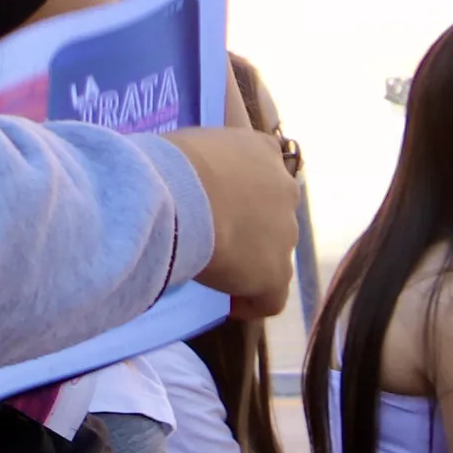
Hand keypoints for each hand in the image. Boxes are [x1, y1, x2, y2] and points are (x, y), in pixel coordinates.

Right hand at [166, 126, 296, 318]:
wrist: (178, 196)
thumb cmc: (167, 163)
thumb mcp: (188, 147)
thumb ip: (202, 162)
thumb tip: (185, 179)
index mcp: (263, 151)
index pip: (264, 169)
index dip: (245, 190)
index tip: (221, 204)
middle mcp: (285, 188)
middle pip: (272, 213)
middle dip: (249, 225)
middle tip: (213, 235)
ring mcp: (286, 233)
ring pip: (273, 252)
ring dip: (249, 259)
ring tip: (214, 268)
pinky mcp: (275, 273)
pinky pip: (271, 296)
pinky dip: (252, 302)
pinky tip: (230, 305)